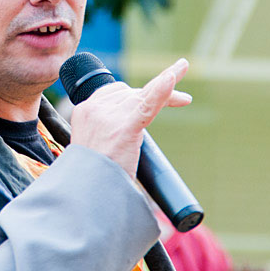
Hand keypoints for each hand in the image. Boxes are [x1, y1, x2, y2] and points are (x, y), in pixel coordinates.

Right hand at [69, 58, 191, 178]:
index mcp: (85, 110)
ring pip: (143, 96)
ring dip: (167, 93)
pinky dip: (161, 91)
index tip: (156, 88)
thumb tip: (126, 133)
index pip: (117, 90)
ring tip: (184, 92)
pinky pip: (147, 105)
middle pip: (132, 92)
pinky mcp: (125, 127)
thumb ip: (106, 130)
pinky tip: (172, 77)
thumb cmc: (92, 175)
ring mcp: (109, 116)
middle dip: (157, 94)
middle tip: (183, 99)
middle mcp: (95, 108)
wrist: (85, 193)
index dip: (138, 91)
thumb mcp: (93, 145)